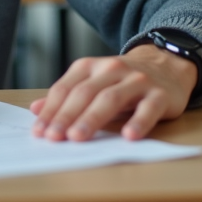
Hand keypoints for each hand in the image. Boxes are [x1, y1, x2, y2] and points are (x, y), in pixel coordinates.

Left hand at [29, 43, 197, 141]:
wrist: (166, 63)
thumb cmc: (122, 80)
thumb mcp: (92, 82)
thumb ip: (66, 96)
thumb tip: (35, 109)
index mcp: (90, 66)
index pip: (65, 89)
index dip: (51, 111)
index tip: (39, 132)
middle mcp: (112, 69)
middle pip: (85, 93)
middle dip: (67, 116)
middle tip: (54, 138)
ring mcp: (137, 80)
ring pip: (111, 98)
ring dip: (92, 119)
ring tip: (78, 138)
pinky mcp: (160, 94)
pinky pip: (148, 108)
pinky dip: (138, 122)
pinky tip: (129, 136)